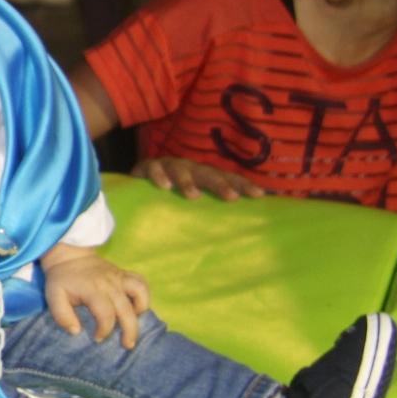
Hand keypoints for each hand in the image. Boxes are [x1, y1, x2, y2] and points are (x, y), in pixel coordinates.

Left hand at [40, 249, 151, 348]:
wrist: (69, 255)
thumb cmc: (62, 279)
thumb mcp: (53, 297)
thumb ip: (62, 315)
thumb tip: (76, 331)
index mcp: (92, 290)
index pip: (106, 314)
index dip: (104, 330)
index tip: (97, 338)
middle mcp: (109, 284)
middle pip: (127, 310)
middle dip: (129, 331)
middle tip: (127, 345)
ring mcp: (119, 277)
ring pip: (140, 293)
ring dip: (141, 312)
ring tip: (134, 325)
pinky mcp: (124, 274)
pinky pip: (141, 283)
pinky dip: (143, 297)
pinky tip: (137, 308)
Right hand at [134, 156, 265, 201]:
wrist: (137, 187)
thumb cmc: (172, 200)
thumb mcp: (196, 204)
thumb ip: (213, 212)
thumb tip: (245, 232)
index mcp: (205, 176)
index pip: (227, 178)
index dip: (243, 185)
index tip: (259, 195)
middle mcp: (190, 168)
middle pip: (208, 173)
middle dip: (220, 184)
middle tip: (231, 198)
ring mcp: (169, 166)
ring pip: (181, 169)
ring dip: (188, 181)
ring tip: (193, 196)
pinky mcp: (147, 167)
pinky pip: (154, 169)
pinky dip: (159, 176)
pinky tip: (164, 187)